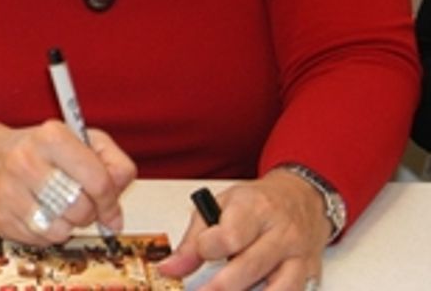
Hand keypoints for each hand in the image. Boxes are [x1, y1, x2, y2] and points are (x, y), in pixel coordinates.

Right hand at [0, 120, 136, 244]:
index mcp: (50, 137)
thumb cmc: (38, 150)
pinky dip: (48, 233)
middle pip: (81, 209)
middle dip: (89, 213)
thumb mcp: (79, 140)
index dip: (110, 200)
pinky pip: (41, 241)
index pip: (98, 180)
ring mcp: (9, 191)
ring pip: (62, 230)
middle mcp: (25, 161)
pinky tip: (40, 214)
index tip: (110, 207)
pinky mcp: (0, 217)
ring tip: (59, 208)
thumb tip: (115, 214)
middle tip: (80, 203)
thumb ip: (111, 164)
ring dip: (68, 225)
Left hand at [158, 170, 329, 289]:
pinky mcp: (309, 274)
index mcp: (254, 209)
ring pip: (278, 288)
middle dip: (219, 287)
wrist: (301, 198)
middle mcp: (281, 233)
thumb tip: (170, 268)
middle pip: (250, 267)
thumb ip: (193, 240)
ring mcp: (298, 256)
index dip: (208, 249)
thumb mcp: (220, 206)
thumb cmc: (258, 202)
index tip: (200, 254)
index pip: (229, 236)